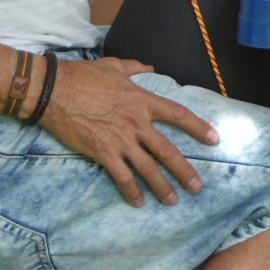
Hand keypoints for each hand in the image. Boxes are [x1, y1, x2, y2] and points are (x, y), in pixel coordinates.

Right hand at [39, 56, 218, 206]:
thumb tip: (150, 68)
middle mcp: (137, 123)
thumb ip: (135, 68)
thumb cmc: (84, 76)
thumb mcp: (114, 66)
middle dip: (185, 171)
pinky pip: (122, 177)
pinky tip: (138, 202)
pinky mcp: (103, 153)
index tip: (214, 139)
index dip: (198, 127)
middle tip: (198, 187)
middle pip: (167, 151)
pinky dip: (131, 192)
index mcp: (142, 101)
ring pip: (148, 169)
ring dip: (162, 187)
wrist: (55, 91)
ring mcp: (121, 140)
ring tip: (173, 200)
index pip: (178, 115)